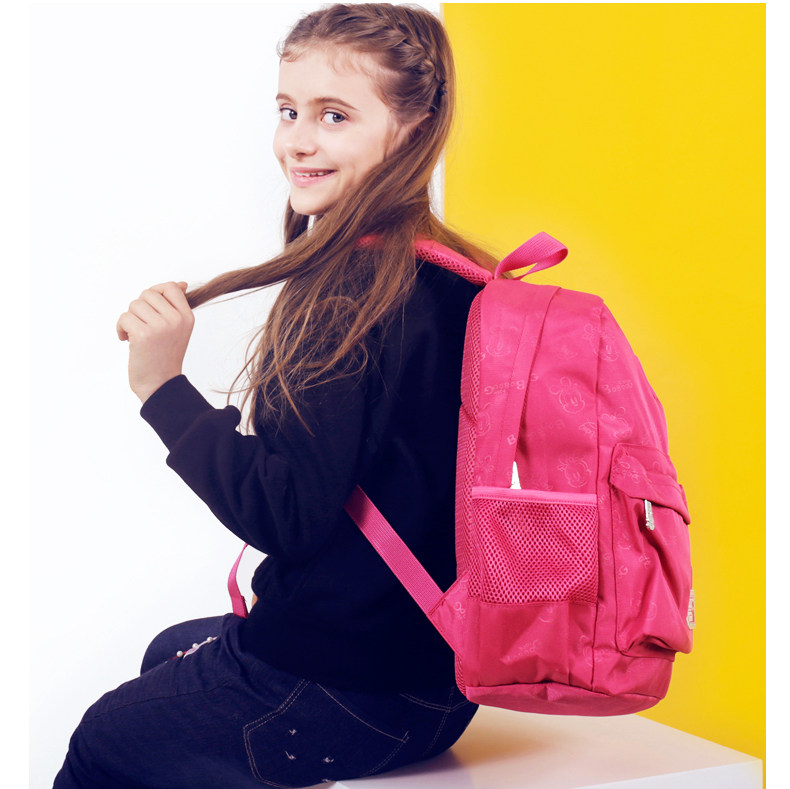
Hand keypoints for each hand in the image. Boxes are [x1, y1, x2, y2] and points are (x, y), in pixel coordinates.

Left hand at [116, 281, 194, 402]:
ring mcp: (160, 327)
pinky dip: (120, 328)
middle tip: (142, 325)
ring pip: (134, 305)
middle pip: (148, 294)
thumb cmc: (166, 355)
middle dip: (140, 308)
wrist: (160, 384)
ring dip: (129, 319)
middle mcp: (176, 320)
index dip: (157, 293)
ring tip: (135, 334)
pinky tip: (126, 340)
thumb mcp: (179, 329)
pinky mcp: (143, 335)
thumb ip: (176, 307)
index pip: (171, 287)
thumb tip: (179, 284)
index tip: (152, 309)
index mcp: (187, 317)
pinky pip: (124, 317)